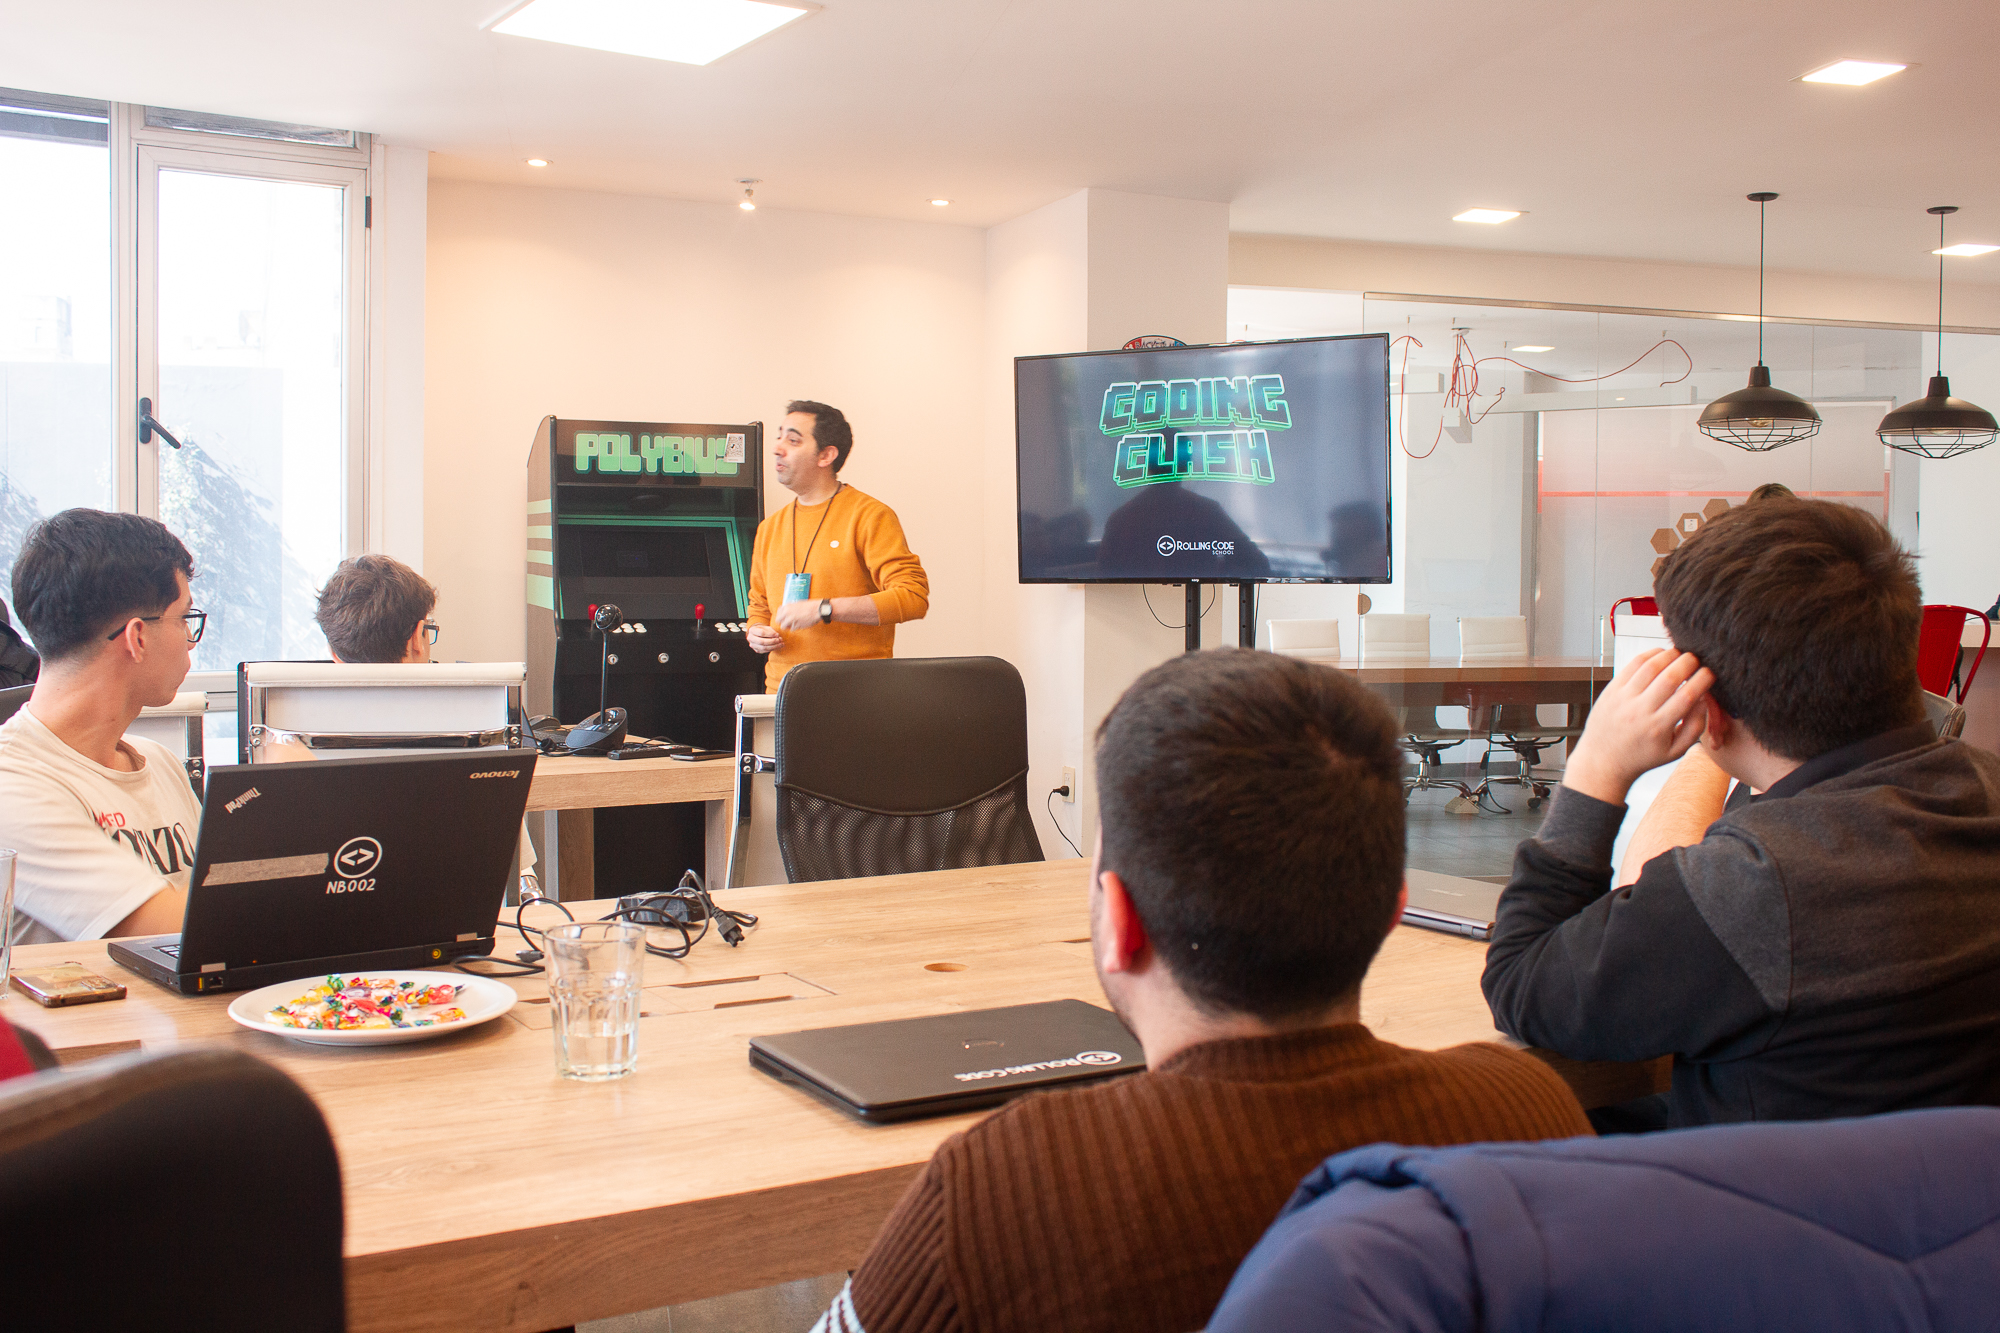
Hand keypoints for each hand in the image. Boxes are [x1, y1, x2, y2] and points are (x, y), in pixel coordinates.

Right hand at [745, 624, 783, 653]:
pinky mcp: (757, 650)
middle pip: (762, 642)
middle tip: (779, 640)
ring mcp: (753, 645)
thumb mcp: (767, 627)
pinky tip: (778, 646)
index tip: (777, 635)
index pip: (762, 633)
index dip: (771, 634)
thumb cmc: (763, 629)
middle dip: (772, 641)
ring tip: (781, 644)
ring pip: (764, 648)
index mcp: (752, 630)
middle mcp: (750, 638)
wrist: (758, 634)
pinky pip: (765, 651)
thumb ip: (771, 631)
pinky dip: (773, 649)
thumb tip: (777, 636)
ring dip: (774, 646)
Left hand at [773, 600, 820, 630]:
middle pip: (778, 621)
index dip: (780, 616)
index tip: (783, 618)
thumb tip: (785, 612)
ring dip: (787, 626)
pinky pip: (792, 629)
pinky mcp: (796, 626)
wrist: (817, 610)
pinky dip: (795, 628)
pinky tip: (799, 624)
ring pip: (784, 626)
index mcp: (787, 607)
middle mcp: (787, 613)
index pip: (778, 613)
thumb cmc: (809, 606)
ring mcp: (791, 620)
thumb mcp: (797, 604)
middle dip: (782, 622)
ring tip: (793, 624)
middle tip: (786, 622)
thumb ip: (789, 608)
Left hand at [1562, 650, 1714, 806]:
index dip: (1703, 679)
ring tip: (1681, 655)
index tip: (1710, 673)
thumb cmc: (1641, 756)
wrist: (1603, 760)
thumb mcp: (1675, 751)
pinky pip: (1632, 665)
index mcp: (1658, 727)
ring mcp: (1623, 698)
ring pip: (1650, 666)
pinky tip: (1660, 654)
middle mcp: (1639, 711)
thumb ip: (1695, 726)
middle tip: (1697, 660)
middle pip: (1670, 677)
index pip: (1687, 696)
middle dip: (1689, 663)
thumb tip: (1704, 698)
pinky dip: (1650, 655)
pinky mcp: (1611, 689)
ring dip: (1670, 655)